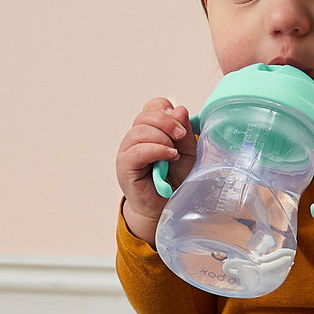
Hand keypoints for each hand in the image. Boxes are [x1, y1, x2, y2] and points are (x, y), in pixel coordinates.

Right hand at [116, 98, 196, 243]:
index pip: (153, 107)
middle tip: (181, 135)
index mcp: (151, 130)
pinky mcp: (124, 166)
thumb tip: (179, 109)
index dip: (167, 111)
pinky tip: (169, 156)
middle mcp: (136, 138)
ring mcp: (128, 151)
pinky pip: (136, 151)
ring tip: (175, 153)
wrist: (167, 206)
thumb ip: (184, 133)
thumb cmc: (176, 180)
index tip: (181, 125)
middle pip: (146, 115)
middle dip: (167, 122)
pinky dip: (156, 150)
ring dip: (162, 138)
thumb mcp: (188, 153)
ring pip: (140, 131)